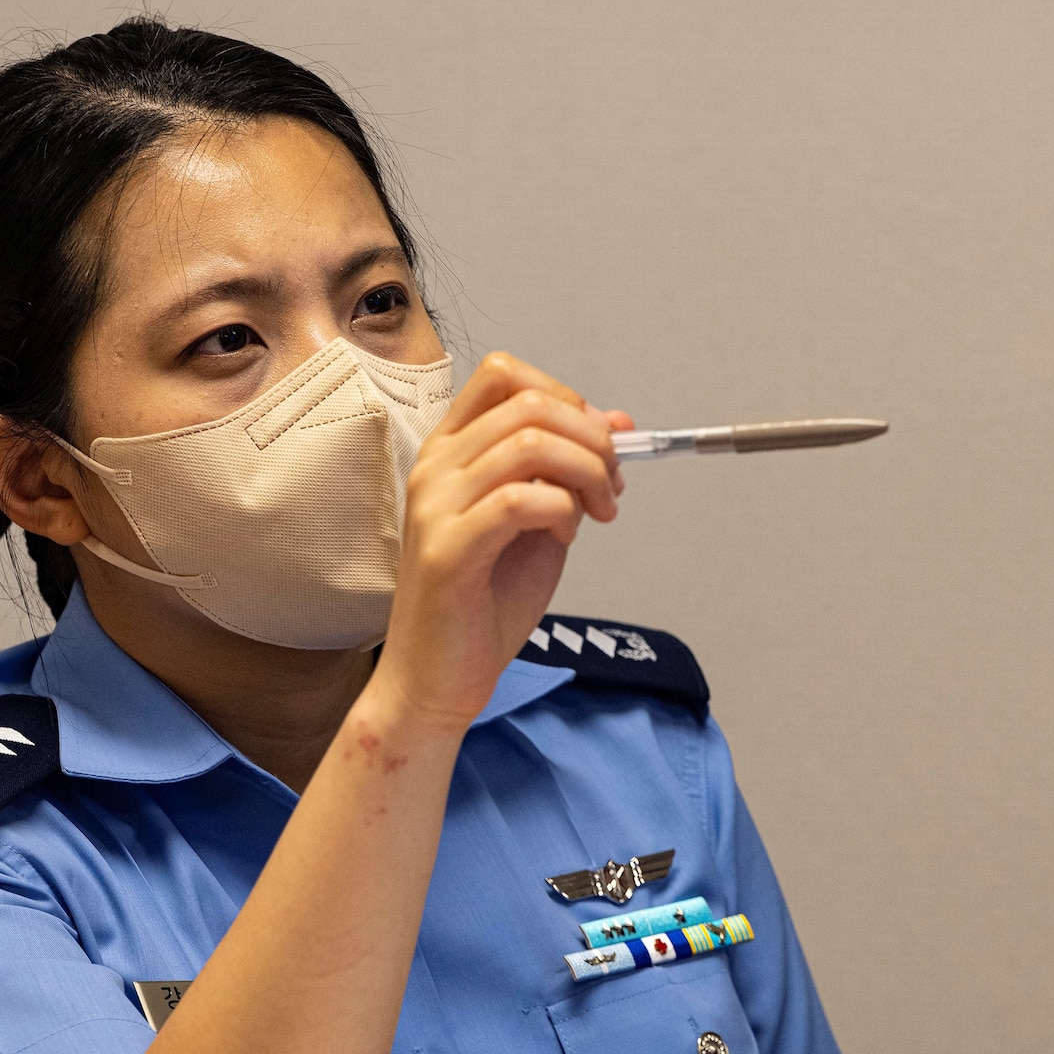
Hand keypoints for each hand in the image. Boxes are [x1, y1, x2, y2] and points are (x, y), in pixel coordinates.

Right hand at [372, 351, 632, 729]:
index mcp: (450, 451)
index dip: (565, 396)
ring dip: (586, 473)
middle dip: (591, 439)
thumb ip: (567, 471)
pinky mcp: (448, 550)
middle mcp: (436, 467)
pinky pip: (522, 500)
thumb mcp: (538, 522)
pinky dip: (562, 511)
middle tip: (611, 486)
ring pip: (531, 443)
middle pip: (528, 403)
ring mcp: (436, 506)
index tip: (598, 443)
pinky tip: (564, 537)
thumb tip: (617, 423)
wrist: (437, 679)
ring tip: (597, 513)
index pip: (503, 375)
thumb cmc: (482, 603)